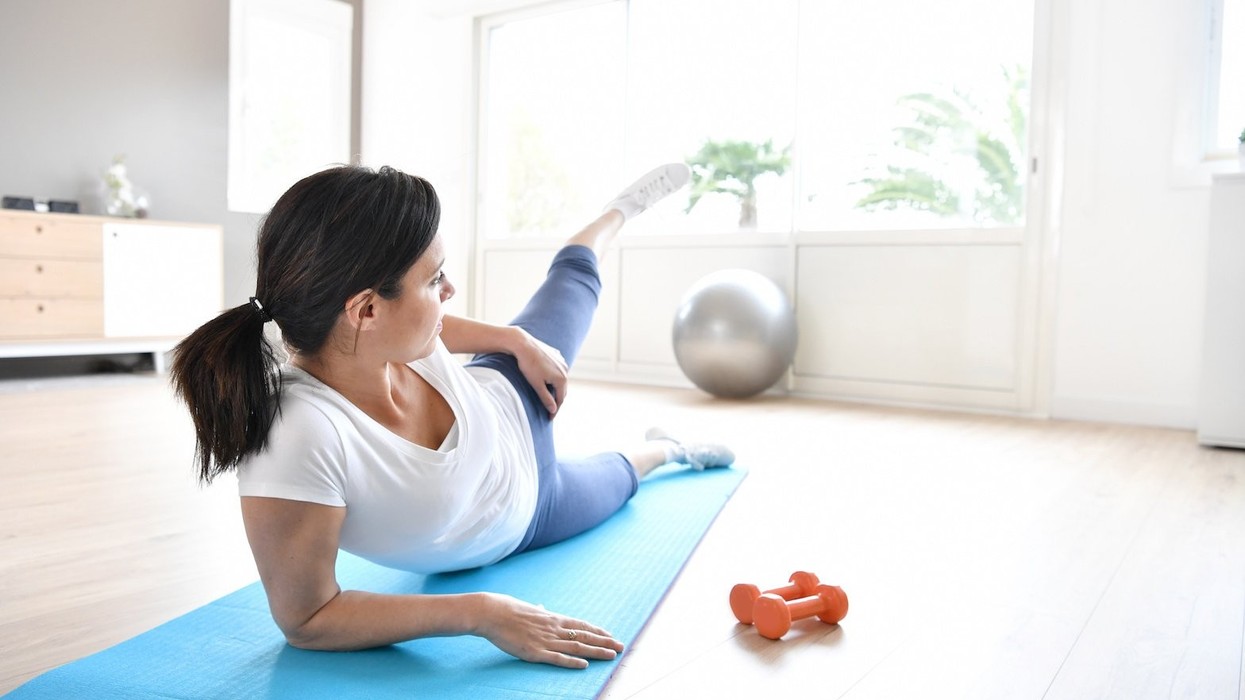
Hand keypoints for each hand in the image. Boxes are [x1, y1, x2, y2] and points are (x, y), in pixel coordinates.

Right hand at [474, 593, 623, 668]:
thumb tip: (541, 607)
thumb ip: (537, 611)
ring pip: (576, 647)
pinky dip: (572, 662)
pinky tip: (584, 665)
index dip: (597, 631)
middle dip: (604, 642)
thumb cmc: (506, 609)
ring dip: (595, 652)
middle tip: (621, 646)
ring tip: (611, 656)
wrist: (491, 612)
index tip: (610, 635)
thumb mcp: (527, 607)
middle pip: (584, 636)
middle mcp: (553, 628)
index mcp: (552, 617)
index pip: (581, 624)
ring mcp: (545, 640)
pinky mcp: (534, 652)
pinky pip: (557, 658)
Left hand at [510, 328, 568, 416]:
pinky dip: (554, 377)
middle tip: (550, 410)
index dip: (555, 410)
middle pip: (562, 389)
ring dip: (556, 388)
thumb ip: (546, 398)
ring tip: (550, 396)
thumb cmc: (528, 365)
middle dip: (557, 400)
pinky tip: (549, 379)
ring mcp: (561, 361)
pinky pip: (557, 369)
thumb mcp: (537, 385)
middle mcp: (565, 369)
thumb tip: (553, 410)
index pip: (560, 399)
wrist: (523, 344)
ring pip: (560, 379)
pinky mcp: (556, 355)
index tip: (550, 418)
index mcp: (562, 378)